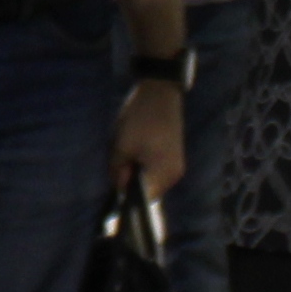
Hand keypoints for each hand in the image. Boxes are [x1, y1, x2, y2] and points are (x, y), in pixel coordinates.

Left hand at [115, 76, 187, 194]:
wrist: (160, 91)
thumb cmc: (140, 119)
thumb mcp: (122, 146)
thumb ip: (117, 171)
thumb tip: (118, 188)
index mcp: (163, 175)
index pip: (143, 200)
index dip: (126, 197)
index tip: (114, 188)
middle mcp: (174, 175)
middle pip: (147, 191)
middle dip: (130, 183)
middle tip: (117, 166)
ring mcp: (176, 165)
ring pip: (150, 180)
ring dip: (136, 173)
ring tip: (125, 156)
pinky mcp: (173, 156)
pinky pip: (155, 170)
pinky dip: (144, 165)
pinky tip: (134, 152)